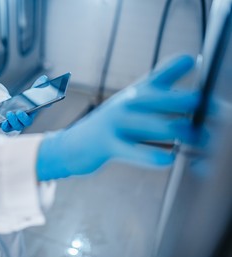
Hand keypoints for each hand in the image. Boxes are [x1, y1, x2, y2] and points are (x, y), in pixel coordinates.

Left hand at [1, 75, 48, 131]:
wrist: (12, 106)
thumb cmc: (23, 102)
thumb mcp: (30, 93)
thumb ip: (37, 87)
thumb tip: (44, 78)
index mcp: (31, 114)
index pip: (35, 114)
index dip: (34, 114)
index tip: (34, 108)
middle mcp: (24, 121)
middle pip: (25, 123)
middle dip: (23, 118)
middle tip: (19, 112)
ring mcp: (16, 124)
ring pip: (16, 126)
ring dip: (13, 121)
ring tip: (9, 114)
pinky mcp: (7, 125)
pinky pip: (7, 128)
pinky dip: (5, 126)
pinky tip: (3, 122)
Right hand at [36, 55, 199, 180]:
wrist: (74, 144)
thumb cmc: (111, 124)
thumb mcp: (132, 101)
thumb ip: (160, 84)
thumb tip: (191, 61)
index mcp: (136, 91)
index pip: (166, 72)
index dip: (189, 72)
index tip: (213, 92)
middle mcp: (128, 102)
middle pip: (172, 99)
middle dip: (201, 110)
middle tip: (221, 123)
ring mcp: (117, 122)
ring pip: (162, 126)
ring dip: (189, 135)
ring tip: (203, 143)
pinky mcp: (108, 145)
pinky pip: (138, 152)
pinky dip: (157, 158)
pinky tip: (169, 159)